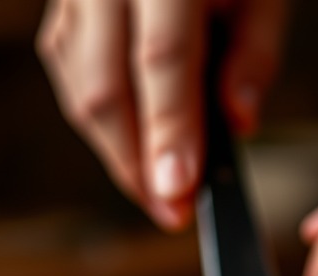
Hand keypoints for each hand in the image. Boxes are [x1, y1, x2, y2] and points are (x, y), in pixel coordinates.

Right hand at [37, 0, 288, 229]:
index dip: (168, 133)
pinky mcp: (63, 1)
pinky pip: (69, 72)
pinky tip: (133, 149)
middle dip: (136, 163)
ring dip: (116, 152)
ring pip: (79, 87)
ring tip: (158, 193)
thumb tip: (237, 124)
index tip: (179, 192)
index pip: (163, 61)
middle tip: (171, 213)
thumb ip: (254, 55)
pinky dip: (101, 120)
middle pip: (104, 87)